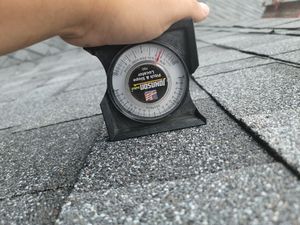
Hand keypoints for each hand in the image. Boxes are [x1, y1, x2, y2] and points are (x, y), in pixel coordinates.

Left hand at [60, 0, 208, 46]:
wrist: (83, 16)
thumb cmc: (122, 9)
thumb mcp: (167, 10)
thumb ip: (187, 9)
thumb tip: (203, 10)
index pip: (178, 8)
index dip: (182, 20)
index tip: (182, 31)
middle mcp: (142, 3)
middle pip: (161, 19)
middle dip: (163, 33)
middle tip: (165, 45)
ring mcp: (127, 10)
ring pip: (143, 29)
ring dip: (145, 41)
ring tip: (148, 51)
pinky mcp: (114, 21)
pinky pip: (127, 34)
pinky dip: (130, 43)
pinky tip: (132, 50)